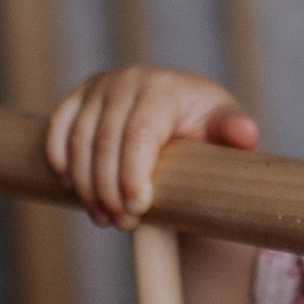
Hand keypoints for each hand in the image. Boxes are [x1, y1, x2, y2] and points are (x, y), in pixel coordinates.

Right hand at [46, 65, 257, 225]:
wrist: (180, 111)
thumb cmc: (205, 125)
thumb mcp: (224, 128)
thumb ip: (234, 131)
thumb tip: (245, 133)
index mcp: (163, 87)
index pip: (139, 136)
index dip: (132, 177)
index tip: (137, 210)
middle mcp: (127, 80)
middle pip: (104, 143)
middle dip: (108, 189)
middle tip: (121, 223)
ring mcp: (99, 87)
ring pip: (77, 141)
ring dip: (85, 185)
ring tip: (102, 217)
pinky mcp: (78, 97)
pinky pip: (58, 129)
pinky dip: (60, 160)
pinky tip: (72, 188)